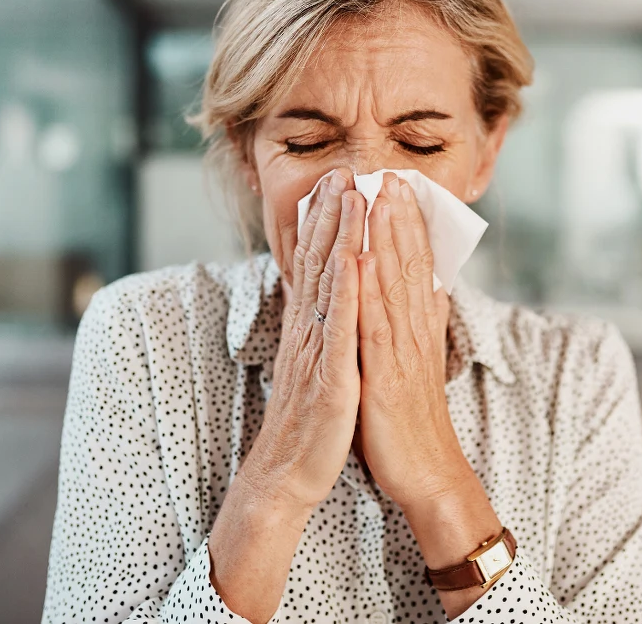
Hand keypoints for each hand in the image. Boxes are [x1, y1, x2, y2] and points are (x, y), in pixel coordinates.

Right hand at [238, 168, 365, 510]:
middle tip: (341, 169)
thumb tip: (332, 295)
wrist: (288, 472)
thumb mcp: (316, 363)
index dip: (325, 222)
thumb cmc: (310, 420)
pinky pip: (338, 329)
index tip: (336, 183)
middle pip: (318, 262)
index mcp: (310, 328)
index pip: (315, 264)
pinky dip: (345, 292)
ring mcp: (318, 351)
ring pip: (328, 284)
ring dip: (339, 236)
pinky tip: (352, 260)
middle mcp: (309, 331)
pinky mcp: (331, 376)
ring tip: (350, 195)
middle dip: (331, 213)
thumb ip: (323, 327)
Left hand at [356, 173, 467, 508]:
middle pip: (408, 265)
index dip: (408, 224)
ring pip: (394, 285)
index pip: (416, 266)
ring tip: (380, 199)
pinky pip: (374, 325)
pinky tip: (359, 259)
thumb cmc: (416, 417)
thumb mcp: (421, 361)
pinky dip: (367, 290)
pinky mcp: (384, 373)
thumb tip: (436, 288)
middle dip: (399, 218)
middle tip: (392, 174)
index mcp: (419, 327)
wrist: (426, 469)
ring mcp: (400, 350)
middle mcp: (414, 331)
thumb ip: (427, 321)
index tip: (399, 186)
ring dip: (387, 240)